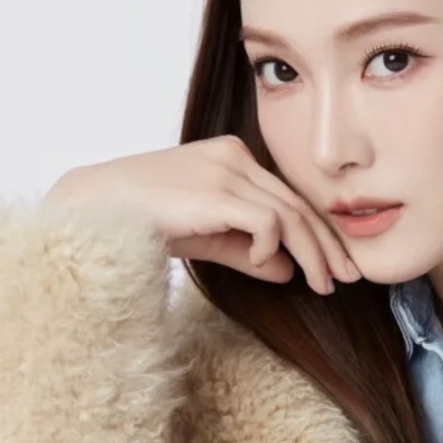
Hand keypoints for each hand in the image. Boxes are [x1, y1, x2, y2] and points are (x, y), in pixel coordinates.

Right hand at [43, 136, 361, 294]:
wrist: (94, 210)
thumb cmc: (142, 221)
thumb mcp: (205, 236)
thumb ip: (245, 250)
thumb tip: (286, 271)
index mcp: (232, 157)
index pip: (290, 197)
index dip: (320, 233)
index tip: (339, 266)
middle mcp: (234, 156)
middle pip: (298, 204)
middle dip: (328, 245)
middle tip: (348, 279)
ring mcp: (225, 170)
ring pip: (289, 215)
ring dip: (312, 254)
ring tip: (323, 286)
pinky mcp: (215, 192)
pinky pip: (267, 221)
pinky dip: (272, 246)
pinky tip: (259, 265)